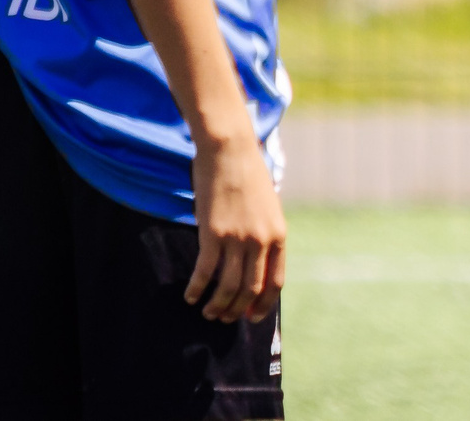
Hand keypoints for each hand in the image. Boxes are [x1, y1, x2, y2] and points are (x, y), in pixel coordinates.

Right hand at [186, 132, 285, 323]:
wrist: (231, 151)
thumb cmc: (248, 176)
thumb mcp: (268, 207)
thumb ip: (266, 234)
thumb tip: (256, 262)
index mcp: (279, 234)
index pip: (275, 282)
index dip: (263, 304)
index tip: (252, 317)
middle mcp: (261, 240)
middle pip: (250, 289)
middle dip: (237, 310)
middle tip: (224, 318)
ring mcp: (237, 238)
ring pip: (228, 287)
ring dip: (217, 305)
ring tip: (207, 312)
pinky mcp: (213, 234)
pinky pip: (204, 272)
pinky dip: (196, 288)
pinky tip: (189, 296)